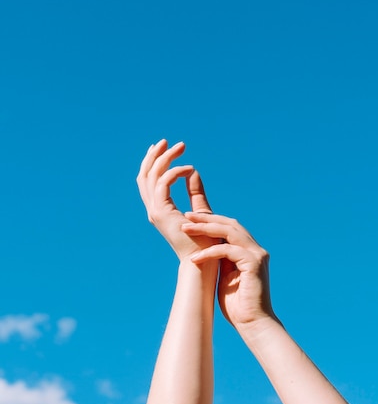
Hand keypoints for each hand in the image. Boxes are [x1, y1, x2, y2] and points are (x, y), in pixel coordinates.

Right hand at [136, 139, 214, 261]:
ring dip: (165, 158)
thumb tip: (193, 172)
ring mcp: (155, 211)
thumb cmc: (204, 242)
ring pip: (152, 176)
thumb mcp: (201, 210)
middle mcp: (154, 209)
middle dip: (155, 155)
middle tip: (166, 141)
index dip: (154, 162)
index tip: (163, 146)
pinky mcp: (161, 212)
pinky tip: (189, 168)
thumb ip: (195, 192)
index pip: (150, 181)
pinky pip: (163, 184)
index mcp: (160, 209)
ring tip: (180, 146)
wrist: (202, 263)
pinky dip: (174, 172)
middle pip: (145, 175)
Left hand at [181, 213, 276, 328]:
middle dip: (207, 218)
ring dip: (205, 228)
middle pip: (230, 224)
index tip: (190, 219)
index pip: (230, 227)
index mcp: (249, 251)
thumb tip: (206, 249)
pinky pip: (228, 250)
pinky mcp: (254, 263)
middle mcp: (256, 249)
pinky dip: (210, 252)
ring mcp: (257, 255)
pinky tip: (195, 258)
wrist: (253, 325)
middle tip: (186, 216)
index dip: (211, 221)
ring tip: (186, 229)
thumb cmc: (238, 306)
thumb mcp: (225, 277)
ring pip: (229, 231)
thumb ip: (221, 261)